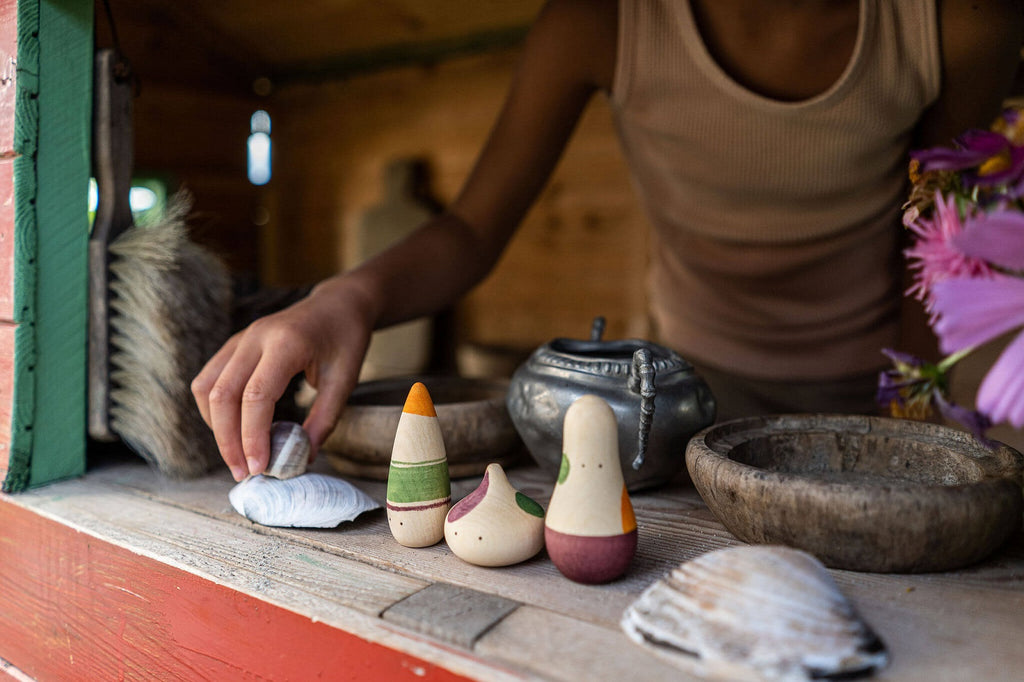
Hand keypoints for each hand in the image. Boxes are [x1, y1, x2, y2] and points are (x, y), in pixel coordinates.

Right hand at [192, 277, 374, 480]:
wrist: (338, 304)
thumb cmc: (346, 340)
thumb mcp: (345, 381)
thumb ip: (323, 420)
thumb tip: (301, 460)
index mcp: (286, 343)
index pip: (256, 396)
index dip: (252, 436)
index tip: (260, 468)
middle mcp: (255, 337)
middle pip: (223, 395)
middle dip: (228, 441)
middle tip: (244, 474)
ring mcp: (240, 338)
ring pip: (207, 388)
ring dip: (216, 427)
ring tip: (237, 456)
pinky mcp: (234, 345)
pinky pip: (209, 380)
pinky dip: (214, 410)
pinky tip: (233, 430)